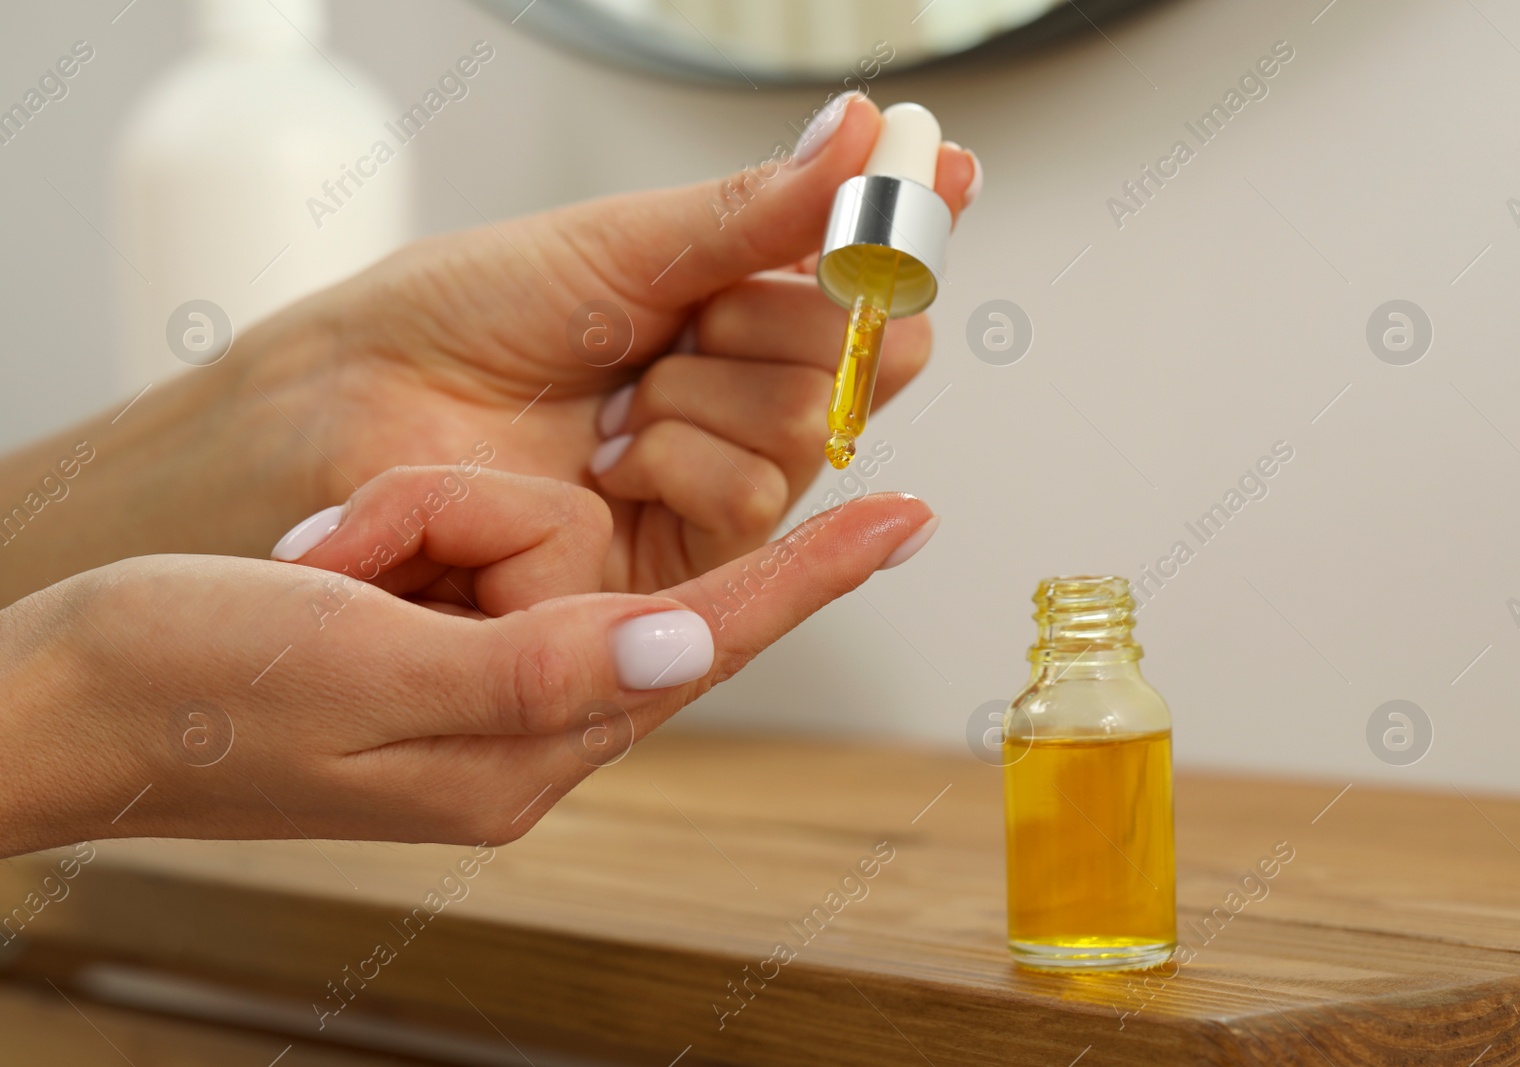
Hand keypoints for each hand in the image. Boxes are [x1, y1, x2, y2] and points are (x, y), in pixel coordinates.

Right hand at [0, 464, 936, 857]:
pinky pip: (468, 561)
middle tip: (367, 547)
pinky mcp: (431, 661)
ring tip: (317, 565)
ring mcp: (477, 701)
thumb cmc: (191, 694)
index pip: (705, 646)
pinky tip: (331, 560)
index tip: (907, 514)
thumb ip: (537, 665)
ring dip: (423, 530)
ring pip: (527, 558)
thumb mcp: (368, 668)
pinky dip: (409, 535)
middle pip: (604, 591)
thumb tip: (687, 651)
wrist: (66, 704)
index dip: (811, 578)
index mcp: (523, 751)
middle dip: (489, 531)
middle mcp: (522, 735)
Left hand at [238, 92, 975, 590]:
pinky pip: (753, 501)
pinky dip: (680, 466)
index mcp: (731, 297)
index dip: (904, 223)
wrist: (357, 415)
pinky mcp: (690, 555)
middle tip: (689, 318)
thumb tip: (859, 132)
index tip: (942, 167)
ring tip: (619, 401)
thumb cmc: (459, 317)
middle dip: (776, 322)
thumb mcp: (618, 245)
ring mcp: (719, 468)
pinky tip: (610, 463)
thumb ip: (753, 213)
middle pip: (859, 354)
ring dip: (709, 399)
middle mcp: (739, 384)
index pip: (862, 268)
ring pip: (809, 426)